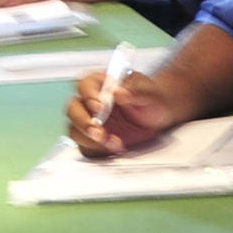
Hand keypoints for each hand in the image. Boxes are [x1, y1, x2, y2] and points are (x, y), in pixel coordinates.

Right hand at [67, 65, 185, 157]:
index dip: (89, 95)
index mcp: (100, 83)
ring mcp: (90, 121)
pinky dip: (97, 150)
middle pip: (73, 109)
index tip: (99, 107)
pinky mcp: (93, 139)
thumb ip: (136, 91)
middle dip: (84, 122)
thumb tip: (119, 93)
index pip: (85, 85)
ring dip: (90, 139)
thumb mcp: (149, 92)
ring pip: (75, 129)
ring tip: (114, 142)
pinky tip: (114, 148)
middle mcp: (90, 101)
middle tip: (99, 132)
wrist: (159, 115)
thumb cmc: (151, 98)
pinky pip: (85, 146)